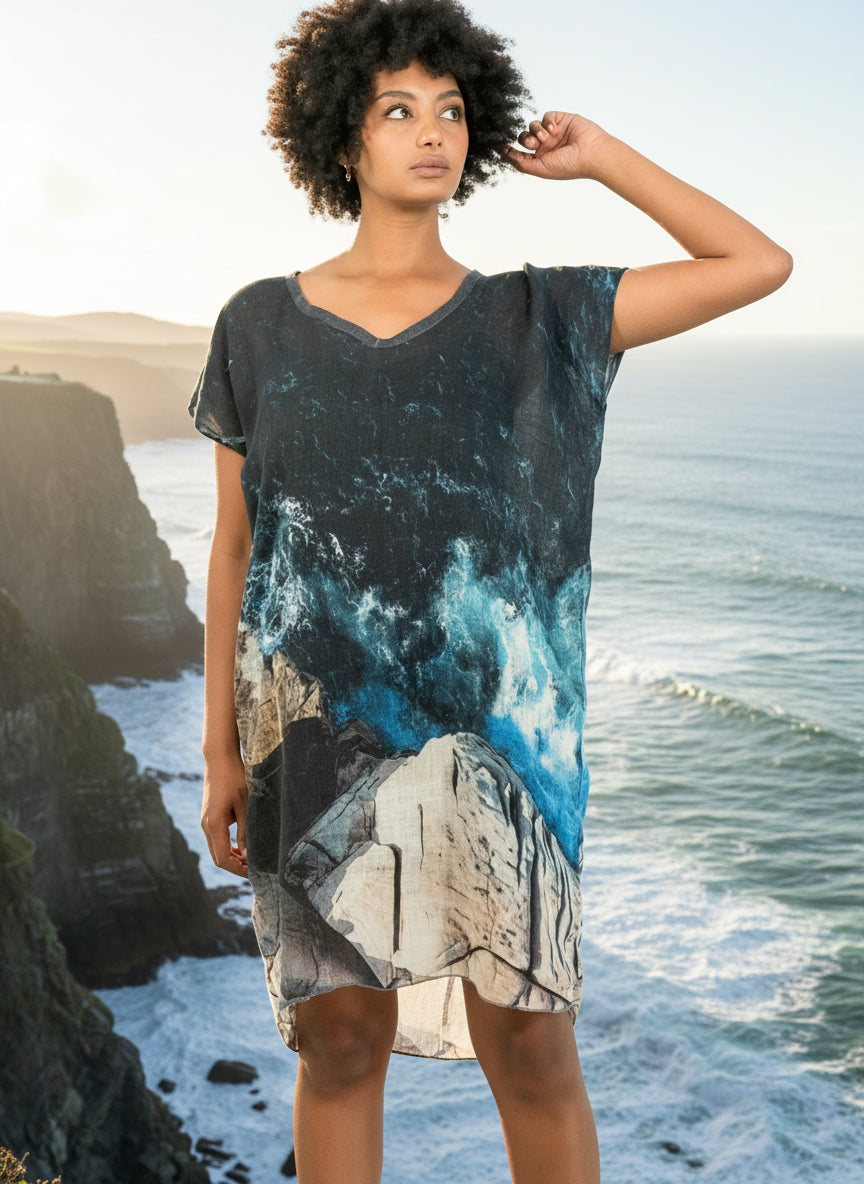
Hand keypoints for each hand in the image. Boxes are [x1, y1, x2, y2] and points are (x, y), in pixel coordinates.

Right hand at [201, 753, 248, 877]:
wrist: (219, 759)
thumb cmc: (235, 778)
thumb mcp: (245, 805)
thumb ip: (246, 831)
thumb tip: (250, 855)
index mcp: (214, 825)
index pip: (223, 859)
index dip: (238, 869)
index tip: (255, 873)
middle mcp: (206, 825)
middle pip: (218, 857)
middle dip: (236, 866)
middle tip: (257, 870)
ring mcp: (206, 821)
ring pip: (217, 849)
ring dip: (233, 857)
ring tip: (253, 860)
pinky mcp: (209, 817)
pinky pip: (217, 839)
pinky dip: (229, 847)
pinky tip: (244, 847)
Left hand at [500, 111, 608, 180]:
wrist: (591, 153)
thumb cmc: (568, 165)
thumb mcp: (539, 168)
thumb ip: (520, 162)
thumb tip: (502, 152)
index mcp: (539, 160)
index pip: (519, 152)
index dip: (510, 148)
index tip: (501, 145)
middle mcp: (545, 147)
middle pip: (524, 137)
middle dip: (525, 139)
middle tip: (532, 143)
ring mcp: (553, 133)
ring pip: (533, 125)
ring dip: (536, 130)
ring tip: (546, 137)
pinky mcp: (560, 120)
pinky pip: (546, 116)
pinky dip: (547, 122)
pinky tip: (554, 130)